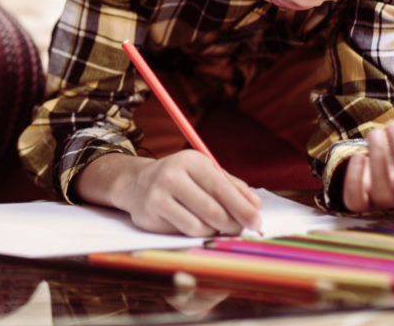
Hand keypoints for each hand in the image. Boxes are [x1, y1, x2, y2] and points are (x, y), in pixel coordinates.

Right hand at [78, 151, 263, 236]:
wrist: (137, 183)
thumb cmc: (181, 180)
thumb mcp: (206, 173)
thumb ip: (232, 187)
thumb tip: (256, 206)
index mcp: (191, 161)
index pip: (221, 188)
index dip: (242, 207)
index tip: (256, 221)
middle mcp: (172, 175)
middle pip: (212, 210)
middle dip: (233, 224)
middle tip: (241, 230)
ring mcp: (158, 195)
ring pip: (199, 226)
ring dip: (215, 231)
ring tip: (217, 226)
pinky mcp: (149, 215)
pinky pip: (184, 233)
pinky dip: (198, 233)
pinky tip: (198, 226)